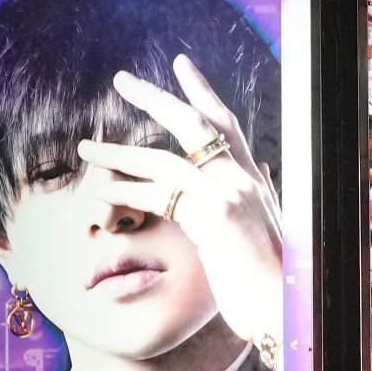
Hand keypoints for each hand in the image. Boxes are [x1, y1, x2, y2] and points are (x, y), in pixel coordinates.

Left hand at [82, 56, 287, 356]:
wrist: (285, 305)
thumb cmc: (272, 277)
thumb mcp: (268, 226)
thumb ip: (262, 193)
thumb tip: (266, 167)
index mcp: (253, 179)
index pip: (225, 123)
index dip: (201, 91)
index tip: (179, 64)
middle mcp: (243, 178)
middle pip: (193, 124)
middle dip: (154, 98)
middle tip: (121, 80)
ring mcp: (229, 193)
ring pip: (163, 159)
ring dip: (119, 153)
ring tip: (86, 149)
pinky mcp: (215, 215)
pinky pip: (158, 194)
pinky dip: (125, 191)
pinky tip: (100, 190)